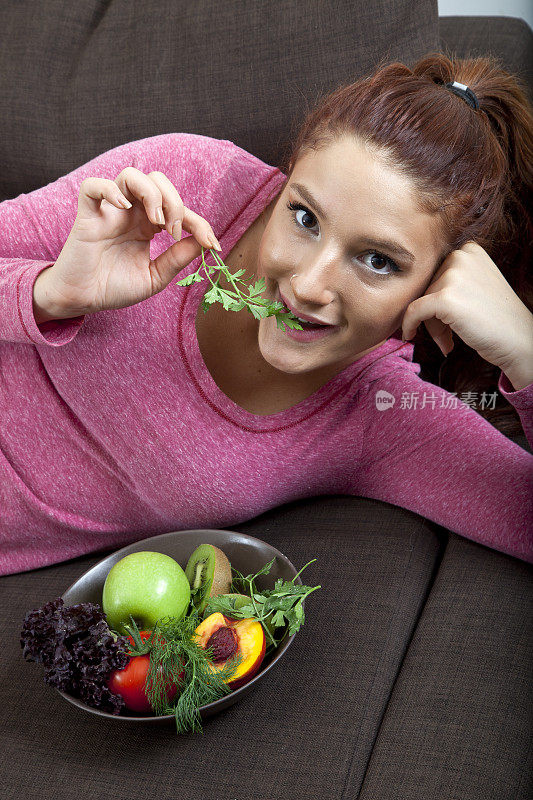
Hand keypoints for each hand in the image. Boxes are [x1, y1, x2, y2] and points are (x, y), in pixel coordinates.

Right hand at [37, 167, 220, 316]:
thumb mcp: (154, 277)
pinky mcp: (87, 215)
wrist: (83, 299)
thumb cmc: (114, 287)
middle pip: (158, 181)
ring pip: (131, 175)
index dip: (199, 223)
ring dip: (151, 193)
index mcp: (147, 225)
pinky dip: (109, 189)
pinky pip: (93, 186)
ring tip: (155, 221)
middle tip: (173, 233)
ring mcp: (110, 211)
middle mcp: (131, 212)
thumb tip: (202, 244)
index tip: (212, 244)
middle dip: (175, 203)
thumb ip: (176, 260)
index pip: (179, 210)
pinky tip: (123, 207)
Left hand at [401, 241, 532, 377]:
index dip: (437, 299)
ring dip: (432, 325)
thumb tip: (411, 291)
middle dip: (433, 314)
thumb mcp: (475, 286)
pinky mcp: (445, 298)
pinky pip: (413, 311)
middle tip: (449, 335)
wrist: (519, 340)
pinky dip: (409, 325)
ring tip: (449, 340)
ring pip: (421, 301)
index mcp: (469, 250)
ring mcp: (453, 276)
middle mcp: (461, 256)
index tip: (447, 318)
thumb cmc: (497, 319)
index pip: (435, 274)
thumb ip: (449, 281)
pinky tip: (410, 335)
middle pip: (427, 287)